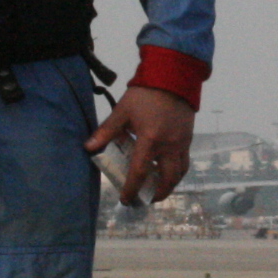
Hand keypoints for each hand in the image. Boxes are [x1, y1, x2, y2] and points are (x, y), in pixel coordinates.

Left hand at [87, 85, 194, 204]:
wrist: (172, 77)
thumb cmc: (145, 94)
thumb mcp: (122, 111)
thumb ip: (106, 130)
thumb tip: (89, 147)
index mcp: (150, 139)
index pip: (140, 172)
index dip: (132, 189)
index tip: (125, 200)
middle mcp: (169, 145)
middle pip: (167, 179)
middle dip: (156, 194)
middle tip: (145, 198)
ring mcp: (181, 143)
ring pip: (180, 173)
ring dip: (169, 185)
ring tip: (157, 189)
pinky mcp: (188, 138)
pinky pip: (184, 161)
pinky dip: (176, 172)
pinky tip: (167, 170)